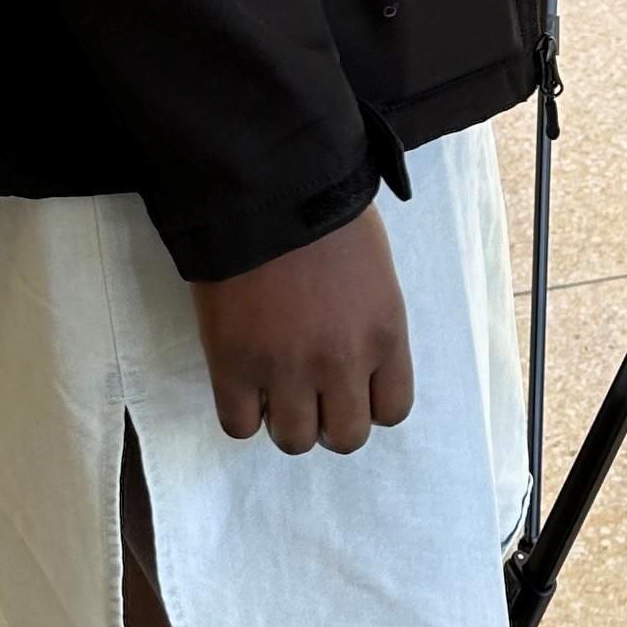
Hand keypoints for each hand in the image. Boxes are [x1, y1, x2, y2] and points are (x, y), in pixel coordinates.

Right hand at [187, 206, 413, 453]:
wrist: (265, 186)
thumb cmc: (325, 212)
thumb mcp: (373, 269)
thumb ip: (370, 322)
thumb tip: (355, 359)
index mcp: (385, 333)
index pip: (392, 410)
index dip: (368, 403)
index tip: (350, 385)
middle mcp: (343, 362)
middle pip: (345, 438)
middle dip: (328, 419)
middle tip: (310, 390)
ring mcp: (287, 369)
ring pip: (293, 440)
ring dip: (284, 419)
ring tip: (273, 386)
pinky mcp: (234, 365)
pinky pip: (239, 425)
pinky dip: (241, 411)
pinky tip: (241, 382)